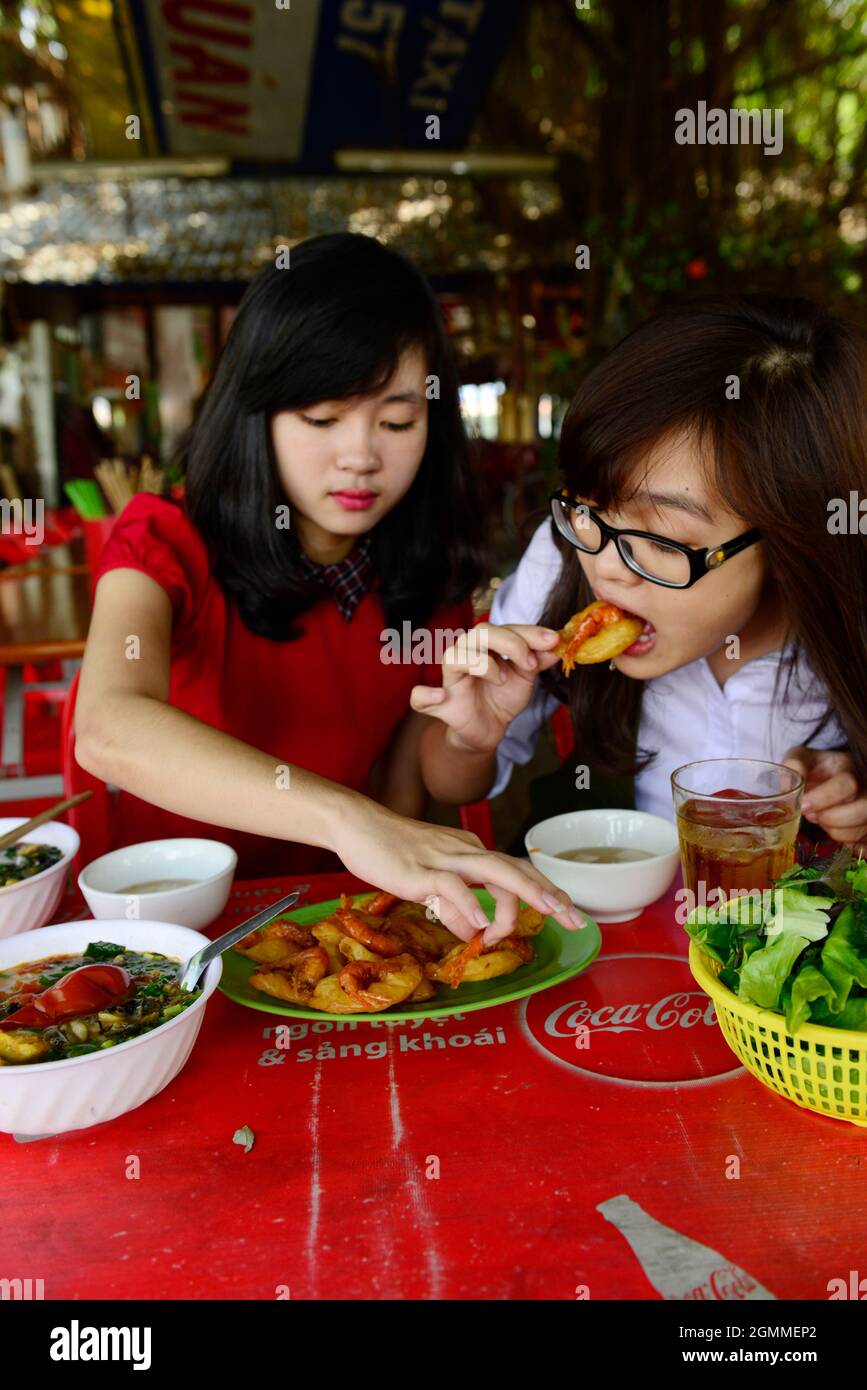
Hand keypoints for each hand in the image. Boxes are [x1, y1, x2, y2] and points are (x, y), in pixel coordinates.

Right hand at [332, 797, 586, 942]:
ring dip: (522, 897)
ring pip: (494, 873)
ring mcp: (444, 859)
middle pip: (516, 870)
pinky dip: (468, 908)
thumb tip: (473, 931)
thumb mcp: (430, 878)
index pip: (516, 869)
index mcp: (470, 851)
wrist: (356, 825)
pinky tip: (477, 926)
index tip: (567, 912)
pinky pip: (452, 888)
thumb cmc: (392, 850)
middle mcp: (465, 851)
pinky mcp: (421, 871)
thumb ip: (454, 902)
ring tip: (546, 915)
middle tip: (575, 919)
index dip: (544, 889)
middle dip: (549, 894)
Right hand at [409, 623, 561, 753]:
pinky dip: (427, 694)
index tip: (553, 641)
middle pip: (479, 633)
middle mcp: (465, 654)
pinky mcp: (438, 703)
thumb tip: (557, 644)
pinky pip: (419, 697)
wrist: (490, 729)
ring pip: (454, 656)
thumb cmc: (503, 696)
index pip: (505, 628)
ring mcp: (449, 678)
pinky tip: (442, 695)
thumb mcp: (526, 678)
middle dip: (510, 644)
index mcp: (485, 645)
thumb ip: (538, 660)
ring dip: (483, 665)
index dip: (529, 632)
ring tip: (502, 680)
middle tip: (529, 664)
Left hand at [782, 746, 866, 849]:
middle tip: (812, 816)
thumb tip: (787, 788)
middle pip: (863, 809)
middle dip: (833, 819)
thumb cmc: (813, 766)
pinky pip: (860, 840)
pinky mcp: (865, 822)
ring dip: (836, 830)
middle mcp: (863, 785)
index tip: (804, 806)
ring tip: (820, 819)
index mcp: (847, 766)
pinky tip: (831, 826)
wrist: (827, 772)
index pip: (845, 785)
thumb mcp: (801, 758)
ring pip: (861, 828)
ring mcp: (866, 805)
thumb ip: (794, 767)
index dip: (824, 799)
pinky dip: (843, 838)